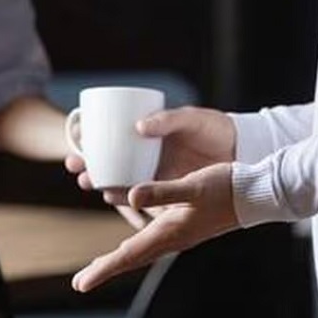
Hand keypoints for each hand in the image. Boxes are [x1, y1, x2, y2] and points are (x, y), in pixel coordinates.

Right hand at [66, 107, 234, 212]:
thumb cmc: (215, 128)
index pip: (110, 136)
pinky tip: (113, 198)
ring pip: (120, 179)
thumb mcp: (191, 119)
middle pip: (108, 160)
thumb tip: (139, 126)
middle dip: (87, 164)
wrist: (242, 150)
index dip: (90, 140)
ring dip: (101, 182)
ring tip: (89, 182)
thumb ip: (168, 120)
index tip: (77, 142)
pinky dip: (125, 198)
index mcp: (148, 133)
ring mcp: (155, 172)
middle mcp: (146, 153)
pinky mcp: (167, 190)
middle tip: (75, 167)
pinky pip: (140, 196)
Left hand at [72, 162, 238, 292]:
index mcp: (169, 232)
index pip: (128, 256)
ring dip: (119, 259)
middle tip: (81, 283)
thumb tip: (132, 195)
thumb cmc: (226, 189)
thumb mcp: (192, 186)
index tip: (81, 285)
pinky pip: (151, 240)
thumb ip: (162, 192)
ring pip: (141, 251)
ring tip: (99, 266)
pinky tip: (133, 242)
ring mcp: (179, 234)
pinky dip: (135, 245)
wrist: (256, 195)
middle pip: (131, 259)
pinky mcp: (184, 226)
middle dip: (105, 269)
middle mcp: (172, 238)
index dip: (103, 270)